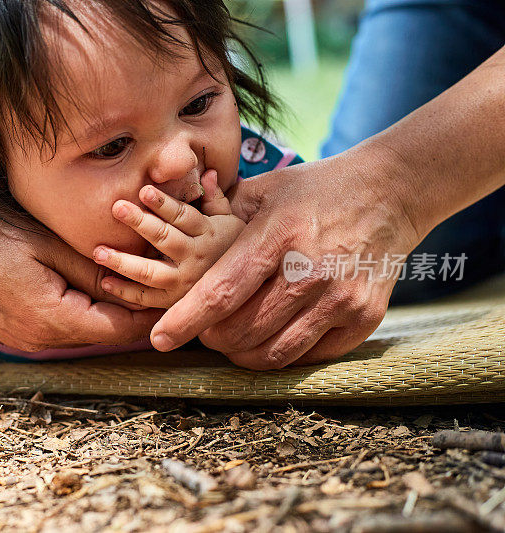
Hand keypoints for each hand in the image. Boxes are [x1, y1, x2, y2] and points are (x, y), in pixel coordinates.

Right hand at [0, 0, 161, 352]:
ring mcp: (23, 337)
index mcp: (51, 319)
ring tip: (132, 277)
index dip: (150, 309)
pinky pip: (61, 325)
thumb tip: (136, 280)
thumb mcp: (49, 245)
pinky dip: (82, 309)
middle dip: (133, 309)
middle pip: (103, 333)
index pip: (120, 327)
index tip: (175, 289)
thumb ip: (94, 269)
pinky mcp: (14, 329)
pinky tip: (93, 283)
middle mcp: (38, 339)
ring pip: (83, 330)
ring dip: (107, 309)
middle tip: (161, 281)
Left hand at [92, 170, 244, 308]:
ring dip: (123, 262)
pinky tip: (105, 281)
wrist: (243, 287)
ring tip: (98, 251)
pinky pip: (147, 298)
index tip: (144, 190)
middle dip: (140, 222)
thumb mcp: (230, 220)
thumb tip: (207, 172)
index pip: (184, 216)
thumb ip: (215, 197)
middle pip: (165, 239)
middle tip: (117, 207)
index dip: (164, 203)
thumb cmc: (230, 245)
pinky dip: (126, 292)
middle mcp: (196, 258)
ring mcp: (185, 282)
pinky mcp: (174, 301)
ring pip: (151, 272)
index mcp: (208, 233)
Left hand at [149, 149, 423, 367]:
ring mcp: (342, 298)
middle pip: (242, 330)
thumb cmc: (315, 191)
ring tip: (231, 339)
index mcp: (279, 235)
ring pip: (273, 352)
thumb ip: (218, 219)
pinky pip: (307, 356)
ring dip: (241, 354)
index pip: (222, 291)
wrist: (391, 193)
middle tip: (205, 330)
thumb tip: (169, 239)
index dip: (186, 320)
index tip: (160, 339)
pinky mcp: (364, 318)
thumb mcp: (264, 190)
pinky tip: (269, 338)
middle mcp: (312, 270)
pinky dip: (279, 354)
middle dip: (211, 338)